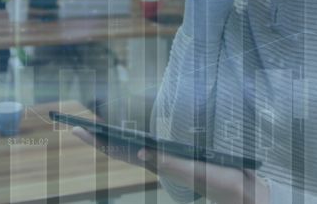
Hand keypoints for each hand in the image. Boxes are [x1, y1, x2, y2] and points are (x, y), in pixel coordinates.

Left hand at [70, 127, 268, 202]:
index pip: (120, 150)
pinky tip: (128, 140)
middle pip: (119, 149)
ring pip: (130, 149)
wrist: (241, 189)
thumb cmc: (218, 179)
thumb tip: (140, 152)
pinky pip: (147, 148)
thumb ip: (169, 162)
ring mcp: (165, 161)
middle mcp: (157, 162)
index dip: (99, 140)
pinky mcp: (175, 158)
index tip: (80, 129)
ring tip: (95, 130)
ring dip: (111, 140)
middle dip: (97, 138)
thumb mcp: (193, 170)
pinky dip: (132, 141)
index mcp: (157, 163)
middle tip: (75, 126)